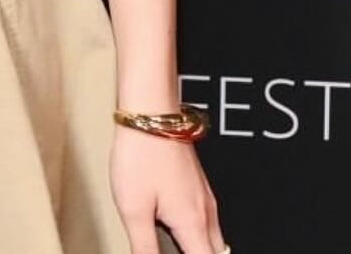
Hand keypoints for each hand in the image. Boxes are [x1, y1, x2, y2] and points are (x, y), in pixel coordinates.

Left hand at [109, 124, 229, 253]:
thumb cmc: (141, 152)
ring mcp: (203, 196)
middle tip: (176, 250)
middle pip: (216, 253)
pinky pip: (207, 222)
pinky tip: (178, 232)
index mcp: (193, 223)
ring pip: (214, 239)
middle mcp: (205, 211)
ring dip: (200, 249)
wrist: (150, 111)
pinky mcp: (196, 183)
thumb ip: (144, 247)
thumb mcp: (133, 209)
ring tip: (178, 246)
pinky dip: (198, 236)